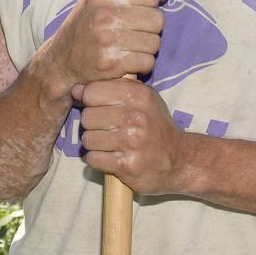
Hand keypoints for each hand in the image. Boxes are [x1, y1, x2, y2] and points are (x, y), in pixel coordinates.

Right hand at [37, 0, 169, 88]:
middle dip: (151, 29)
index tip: (141, 11)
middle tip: (136, 33)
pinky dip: (142, 64)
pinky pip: (147, 62)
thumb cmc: (86, 27)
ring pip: (155, 43)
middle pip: (157, 19)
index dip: (151, 4)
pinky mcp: (111, 63)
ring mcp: (107, 38)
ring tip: (130, 47)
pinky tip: (128, 61)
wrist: (61, 62)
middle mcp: (103, 13)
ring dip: (147, 48)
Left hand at [71, 78, 192, 194]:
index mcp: (137, 94)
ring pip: (87, 139)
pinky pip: (93, 159)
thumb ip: (110, 89)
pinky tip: (110, 157)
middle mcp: (135, 116)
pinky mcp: (127, 165)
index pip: (91, 92)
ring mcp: (131, 142)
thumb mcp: (142, 98)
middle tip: (106, 130)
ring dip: (94, 145)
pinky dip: (97, 160)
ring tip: (109, 144)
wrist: (179, 160)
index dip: (89, 101)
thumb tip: (75, 89)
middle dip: (92, 125)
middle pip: (86, 117)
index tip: (98, 108)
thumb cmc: (155, 126)